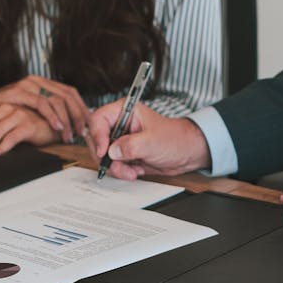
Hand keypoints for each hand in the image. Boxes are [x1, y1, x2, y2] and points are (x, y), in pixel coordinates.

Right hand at [0, 75, 88, 142]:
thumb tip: (71, 129)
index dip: (82, 109)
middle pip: (68, 94)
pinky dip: (53, 116)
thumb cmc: (2, 117)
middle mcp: (36, 81)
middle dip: (79, 115)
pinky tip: (59, 128)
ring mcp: (27, 84)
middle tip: (84, 133)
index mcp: (42, 84)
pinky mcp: (18, 92)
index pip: (70, 93)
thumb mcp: (29, 114)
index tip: (89, 126)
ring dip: (68, 119)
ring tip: (71, 136)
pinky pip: (42, 103)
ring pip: (58, 99)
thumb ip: (47, 116)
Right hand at [85, 101, 210, 179]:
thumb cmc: (175, 139)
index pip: (99, 119)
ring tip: (132, 171)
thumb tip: (112, 152)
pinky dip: (121, 171)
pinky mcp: (124, 153)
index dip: (97, 136)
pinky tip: (136, 170)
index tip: (104, 152)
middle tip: (118, 166)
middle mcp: (120, 124)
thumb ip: (131, 146)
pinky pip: (113, 164)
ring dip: (115, 167)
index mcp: (125, 111)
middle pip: (96, 139)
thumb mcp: (152, 142)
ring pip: (103, 155)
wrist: (186, 153)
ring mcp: (121, 139)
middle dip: (106, 157)